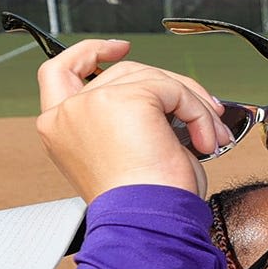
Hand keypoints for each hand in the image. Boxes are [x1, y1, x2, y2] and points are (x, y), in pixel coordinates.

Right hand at [34, 40, 227, 197]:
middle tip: (203, 113)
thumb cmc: (142, 203)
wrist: (145, 221)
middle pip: (125, 72)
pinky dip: (197, 112)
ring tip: (208, 138)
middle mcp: (67, 112)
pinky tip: (204, 141)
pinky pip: (173, 88)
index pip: (59, 72)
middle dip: (170, 88)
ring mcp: (91, 102)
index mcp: (60, 126)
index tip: (119, 47)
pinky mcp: (123, 98)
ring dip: (191, 105)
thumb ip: (124, 118)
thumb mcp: (123, 152)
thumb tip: (165, 98)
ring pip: (153, 77)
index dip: (88, 53)